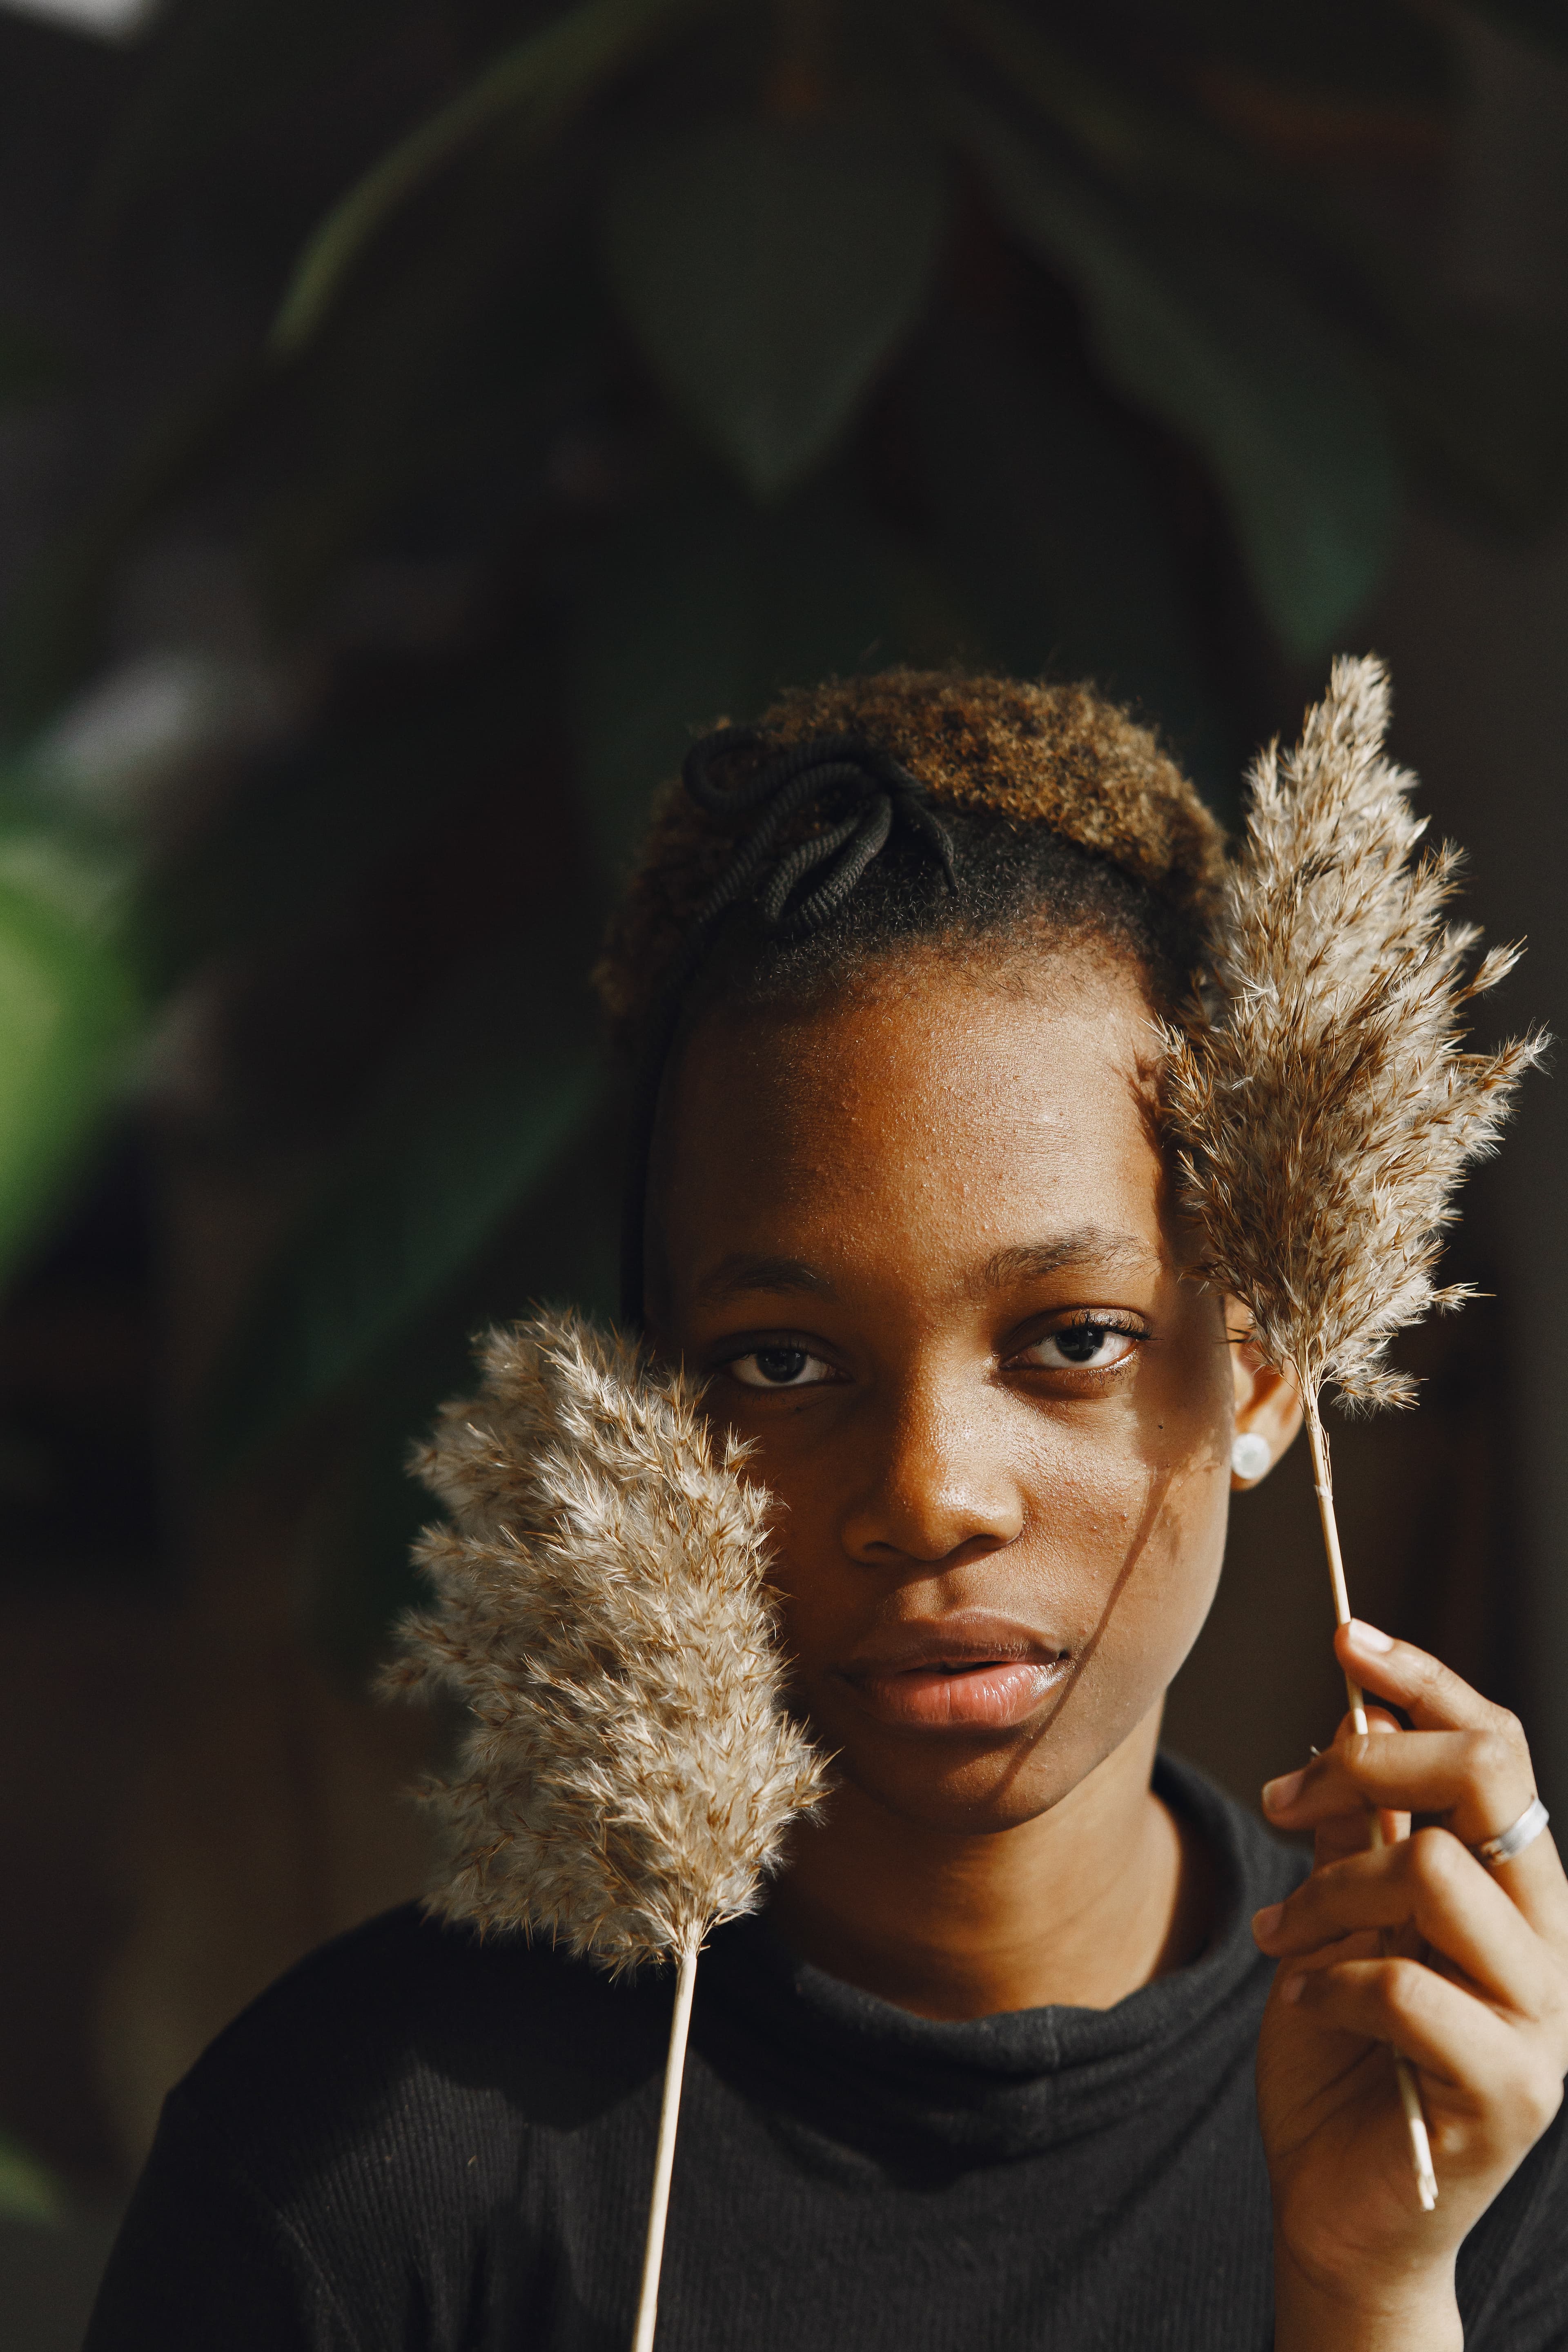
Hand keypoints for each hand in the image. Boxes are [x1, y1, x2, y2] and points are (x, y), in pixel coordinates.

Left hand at [1253, 1620, 1567, 2348]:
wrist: (1340, 2211)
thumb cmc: (1342, 2058)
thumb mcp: (1337, 1916)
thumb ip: (1357, 1828)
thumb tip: (1351, 1713)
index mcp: (1515, 1889)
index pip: (1499, 1746)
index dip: (1425, 1681)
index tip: (1347, 1637)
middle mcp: (1548, 1941)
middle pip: (1486, 1779)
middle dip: (1369, 1764)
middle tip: (1284, 1801)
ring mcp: (1542, 2020)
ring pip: (1432, 1870)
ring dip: (1330, 1890)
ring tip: (1286, 1937)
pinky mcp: (1510, 2093)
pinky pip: (1405, 1982)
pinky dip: (1331, 1980)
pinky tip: (1307, 2004)